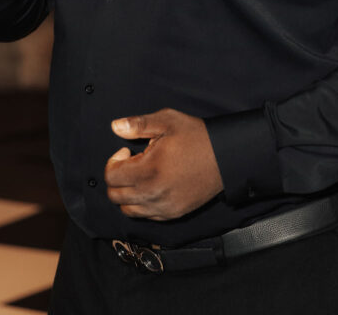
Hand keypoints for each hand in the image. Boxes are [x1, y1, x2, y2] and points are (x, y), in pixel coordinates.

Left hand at [104, 108, 223, 220]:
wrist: (225, 157)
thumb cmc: (196, 136)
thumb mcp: (168, 121)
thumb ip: (138, 124)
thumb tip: (115, 127)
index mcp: (149, 170)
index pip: (111, 176)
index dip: (113, 161)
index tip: (126, 151)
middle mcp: (154, 194)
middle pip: (115, 196)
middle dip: (117, 178)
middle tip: (131, 162)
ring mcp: (164, 207)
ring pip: (128, 210)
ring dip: (127, 193)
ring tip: (140, 175)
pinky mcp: (173, 214)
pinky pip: (146, 216)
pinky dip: (141, 203)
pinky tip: (152, 185)